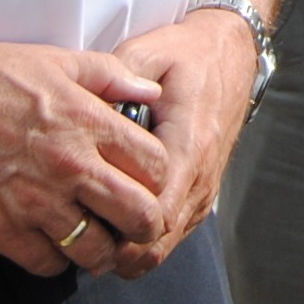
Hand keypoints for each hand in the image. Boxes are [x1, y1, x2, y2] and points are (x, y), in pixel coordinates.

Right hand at [0, 40, 176, 276]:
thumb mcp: (55, 60)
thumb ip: (110, 76)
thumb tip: (152, 92)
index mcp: (88, 123)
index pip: (156, 165)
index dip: (160, 177)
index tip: (149, 180)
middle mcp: (69, 166)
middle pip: (138, 215)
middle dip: (144, 224)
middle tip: (134, 224)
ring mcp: (34, 201)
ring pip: (94, 250)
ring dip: (101, 251)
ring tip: (96, 243)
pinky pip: (45, 264)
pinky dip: (55, 262)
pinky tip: (52, 246)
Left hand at [84, 11, 266, 278]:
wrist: (231, 53)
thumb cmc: (186, 55)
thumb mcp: (145, 54)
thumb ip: (113, 84)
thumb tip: (79, 117)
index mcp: (188, 144)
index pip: (153, 212)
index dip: (113, 228)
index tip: (76, 221)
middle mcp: (201, 175)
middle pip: (156, 242)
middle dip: (113, 250)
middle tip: (72, 234)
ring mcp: (204, 189)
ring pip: (164, 247)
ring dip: (126, 249)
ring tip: (88, 231)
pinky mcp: (203, 193)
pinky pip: (172, 235)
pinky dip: (141, 240)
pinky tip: (113, 222)